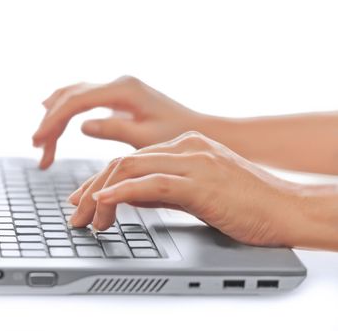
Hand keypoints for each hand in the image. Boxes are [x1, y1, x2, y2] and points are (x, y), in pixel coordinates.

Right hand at [32, 76, 203, 168]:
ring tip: (41, 141)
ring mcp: (116, 89)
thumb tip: (81, 125)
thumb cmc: (177, 136)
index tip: (38, 141)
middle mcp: (117, 84)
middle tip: (37, 146)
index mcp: (123, 90)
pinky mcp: (117, 98)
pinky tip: (54, 119)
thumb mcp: (146, 137)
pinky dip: (66, 112)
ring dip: (55, 116)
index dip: (53, 121)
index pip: (76, 102)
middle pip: (70, 96)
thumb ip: (113, 129)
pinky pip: (83, 100)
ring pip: (74, 95)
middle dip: (50, 121)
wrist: (199, 131)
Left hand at [68, 131, 304, 246]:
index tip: (84, 200)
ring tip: (85, 218)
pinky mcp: (199, 181)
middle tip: (76, 215)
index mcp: (184, 146)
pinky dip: (122, 193)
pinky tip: (103, 203)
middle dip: (92, 190)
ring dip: (100, 195)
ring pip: (130, 170)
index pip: (130, 161)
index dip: (100, 181)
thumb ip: (161, 188)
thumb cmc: (246, 202)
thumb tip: (127, 196)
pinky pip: (152, 183)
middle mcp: (184, 147)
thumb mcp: (195, 191)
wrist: (286, 207)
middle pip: (122, 163)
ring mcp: (192, 161)